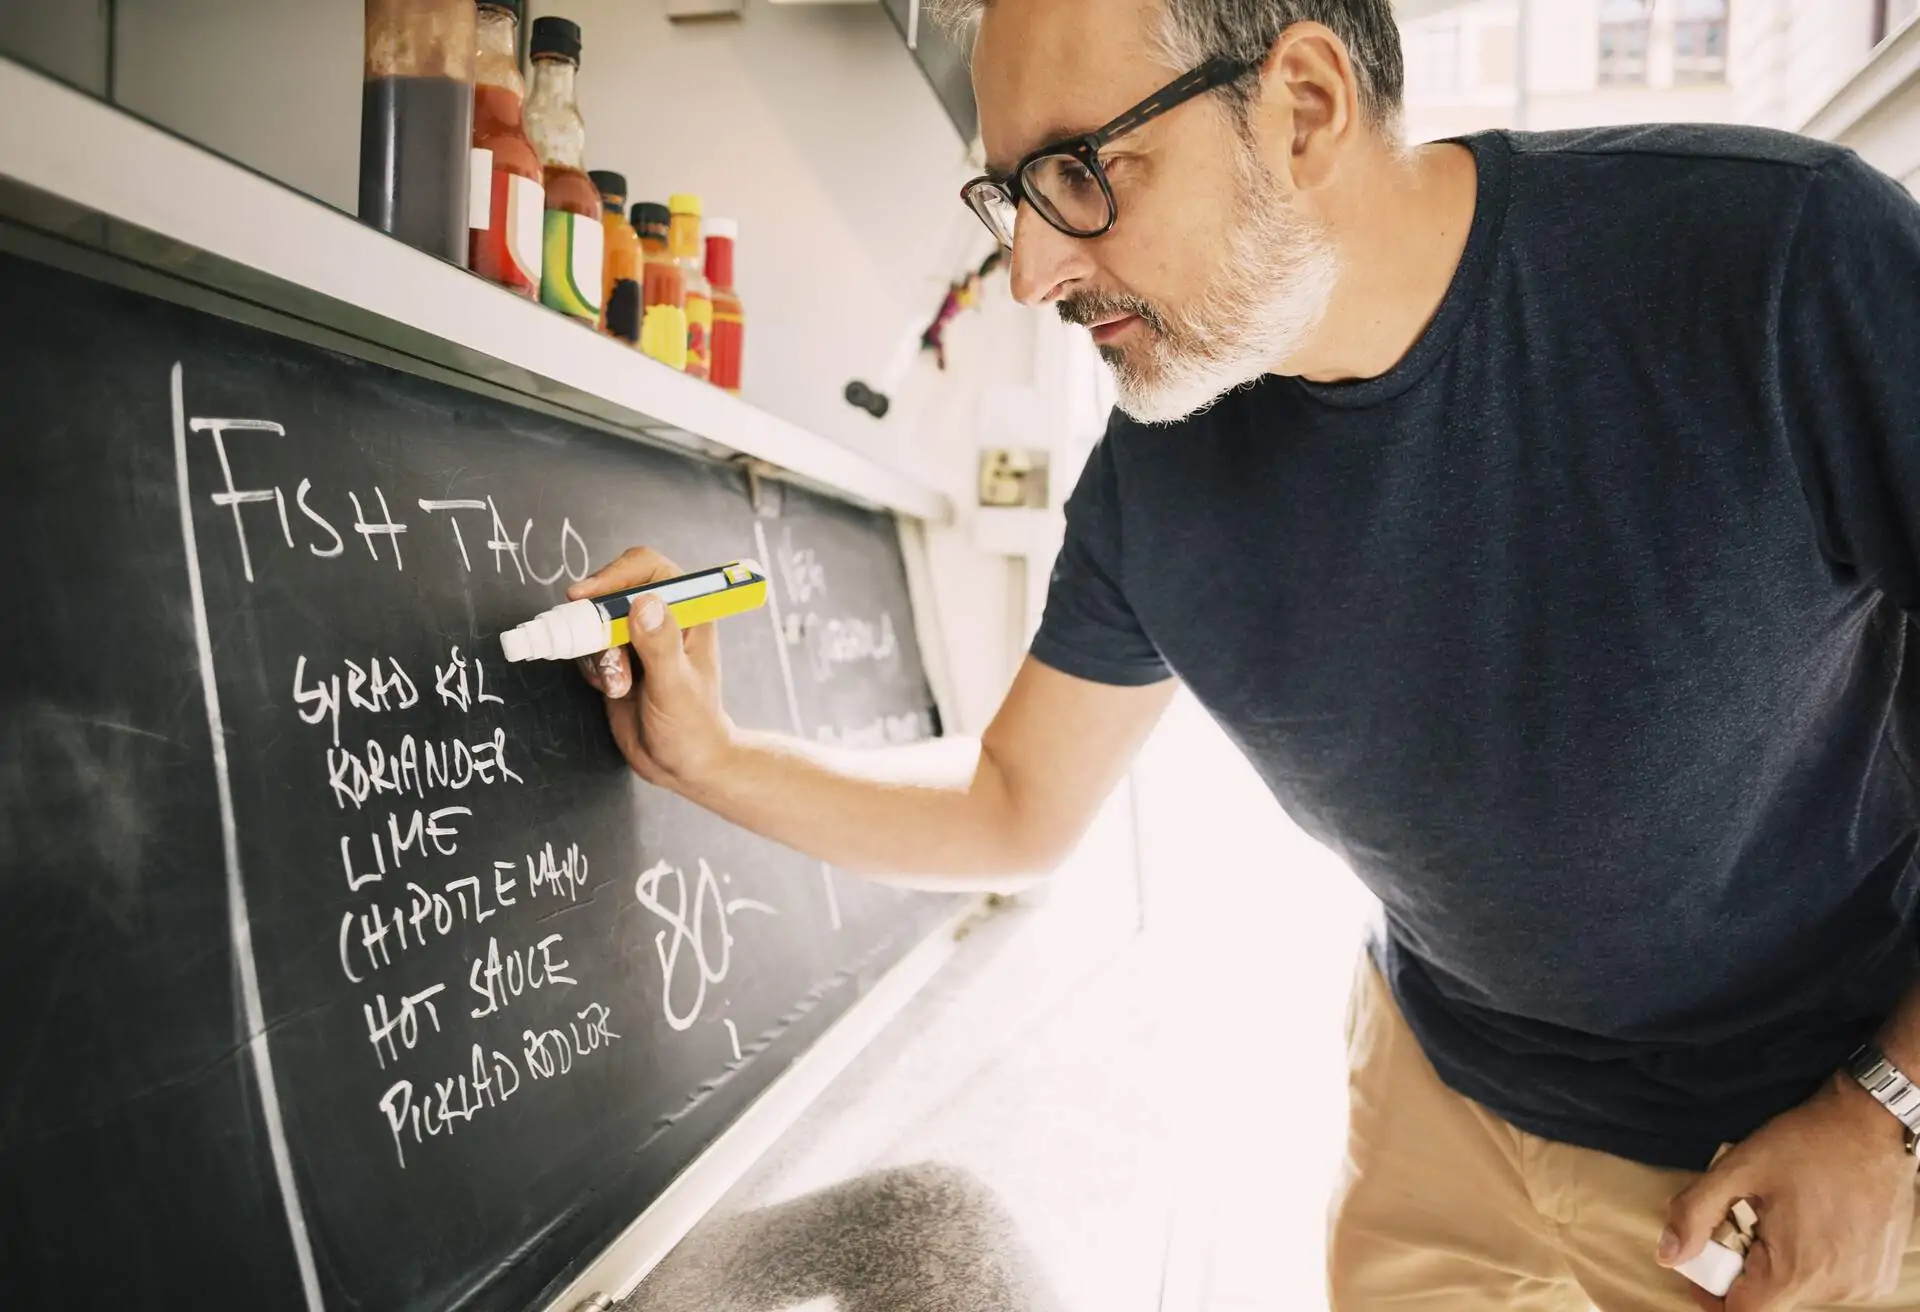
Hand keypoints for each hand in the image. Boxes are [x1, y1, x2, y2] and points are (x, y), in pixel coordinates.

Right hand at [571, 546, 733, 790]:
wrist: (682, 764)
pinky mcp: (617, 659)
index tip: (586, 596)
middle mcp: (661, 619)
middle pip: (612, 593)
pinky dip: (592, 668)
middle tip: (606, 658)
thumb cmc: (693, 728)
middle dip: (598, 625)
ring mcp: (637, 639)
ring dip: (598, 655)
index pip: (648, 568)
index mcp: (688, 613)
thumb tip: (644, 603)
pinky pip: (587, 648)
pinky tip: (613, 691)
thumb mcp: (676, 687)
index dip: (615, 575)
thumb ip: (660, 646)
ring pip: (595, 623)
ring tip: (619, 687)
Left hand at [1659, 1072, 1913, 1309]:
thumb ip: (1695, 1213)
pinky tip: (1814, 1224)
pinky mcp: (1878, 1278)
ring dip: (1781, 1265)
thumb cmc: (1806, 1142)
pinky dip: (1813, 1263)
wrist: (1872, 1125)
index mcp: (1797, 1270)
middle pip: (1771, 1300)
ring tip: (1784, 1217)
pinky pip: (1831, 1284)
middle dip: (1747, 1269)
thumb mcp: (1738, 1168)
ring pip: (1800, 1292)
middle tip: (1746, 1222)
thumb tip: (1668, 1256)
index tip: (1705, 1262)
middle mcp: (1836, 1289)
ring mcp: (1863, 1286)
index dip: (1713, 1293)